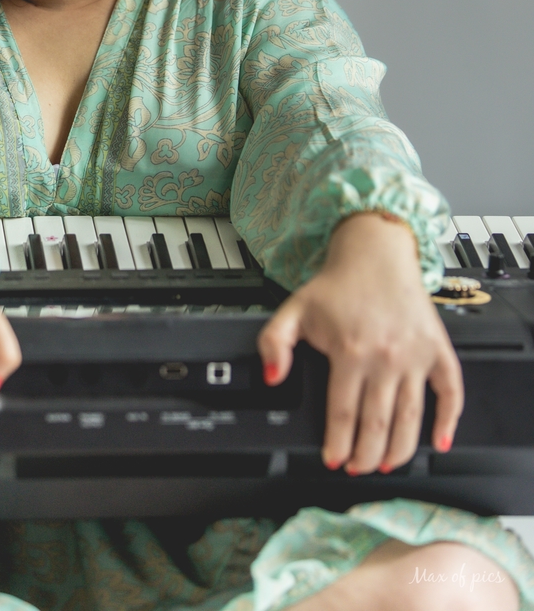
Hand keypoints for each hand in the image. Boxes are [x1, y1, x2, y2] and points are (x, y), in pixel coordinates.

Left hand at [257, 212, 462, 474]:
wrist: (375, 254)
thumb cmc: (337, 285)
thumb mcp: (293, 310)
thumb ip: (273, 343)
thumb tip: (272, 377)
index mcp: (350, 350)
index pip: (343, 414)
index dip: (337, 445)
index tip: (332, 460)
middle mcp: (384, 357)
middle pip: (376, 425)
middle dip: (365, 456)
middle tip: (357, 468)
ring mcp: (414, 355)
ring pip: (410, 418)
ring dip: (399, 450)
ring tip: (386, 465)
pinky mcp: (437, 349)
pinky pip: (450, 391)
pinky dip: (448, 420)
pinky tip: (439, 441)